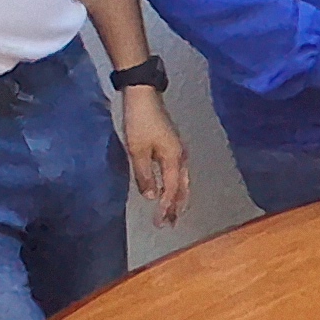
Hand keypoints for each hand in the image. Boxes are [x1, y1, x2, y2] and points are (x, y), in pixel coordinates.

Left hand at [119, 86, 187, 228]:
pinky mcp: (172, 146)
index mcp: (173, 159)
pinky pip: (178, 172)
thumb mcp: (137, 151)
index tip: (160, 223)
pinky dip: (175, 185)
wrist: (143, 95)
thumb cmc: (139, 122)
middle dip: (177, 207)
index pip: (172, 190)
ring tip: (172, 212)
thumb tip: (152, 197)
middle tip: (170, 224)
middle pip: (182, 188)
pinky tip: (169, 189)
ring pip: (182, 180)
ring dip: (178, 198)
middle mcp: (180, 157)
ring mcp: (178, 150)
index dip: (166, 208)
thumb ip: (144, 176)